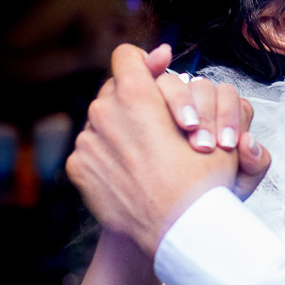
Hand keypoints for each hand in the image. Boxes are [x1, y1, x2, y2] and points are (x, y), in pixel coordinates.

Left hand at [66, 44, 267, 255]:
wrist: (181, 232)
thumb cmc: (201, 178)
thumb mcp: (207, 120)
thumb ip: (175, 80)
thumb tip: (162, 52)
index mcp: (136, 93)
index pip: (128, 56)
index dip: (145, 63)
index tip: (158, 75)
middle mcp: (104, 111)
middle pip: (115, 89)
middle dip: (136, 101)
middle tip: (162, 125)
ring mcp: (87, 140)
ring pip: (103, 120)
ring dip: (122, 129)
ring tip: (150, 153)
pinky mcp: (78, 167)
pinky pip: (92, 150)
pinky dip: (108, 156)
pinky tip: (133, 173)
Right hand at [152, 52, 271, 197]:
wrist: (173, 212)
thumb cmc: (205, 195)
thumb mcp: (234, 186)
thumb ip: (253, 164)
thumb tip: (249, 142)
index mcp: (226, 118)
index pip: (234, 102)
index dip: (232, 118)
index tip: (226, 143)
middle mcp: (200, 105)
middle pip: (206, 89)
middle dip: (207, 114)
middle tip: (204, 144)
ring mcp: (171, 101)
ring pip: (176, 83)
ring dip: (182, 100)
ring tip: (186, 125)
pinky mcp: (145, 102)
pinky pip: (148, 83)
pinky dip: (151, 79)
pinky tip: (152, 98)